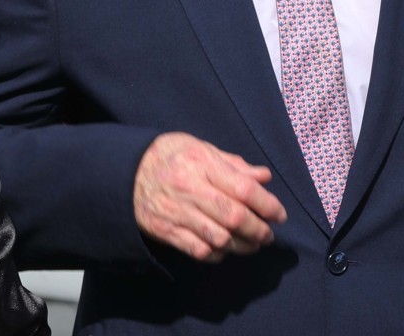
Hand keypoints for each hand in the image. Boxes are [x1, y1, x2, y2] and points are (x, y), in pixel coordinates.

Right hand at [133, 132, 286, 261]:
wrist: (125, 170)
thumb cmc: (169, 155)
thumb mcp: (200, 148)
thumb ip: (232, 164)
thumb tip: (263, 177)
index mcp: (201, 163)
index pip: (243, 188)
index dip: (267, 204)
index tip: (279, 214)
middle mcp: (190, 188)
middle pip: (234, 217)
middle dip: (258, 230)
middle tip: (267, 234)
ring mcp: (177, 212)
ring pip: (219, 238)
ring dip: (242, 246)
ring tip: (252, 244)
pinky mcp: (166, 230)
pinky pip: (199, 250)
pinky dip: (217, 254)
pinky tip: (224, 248)